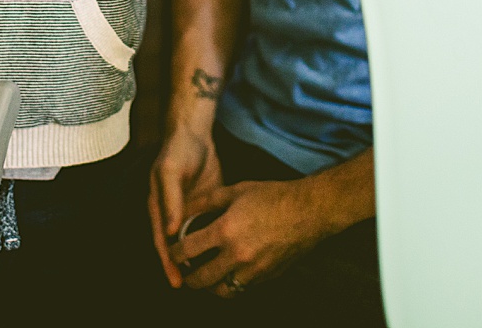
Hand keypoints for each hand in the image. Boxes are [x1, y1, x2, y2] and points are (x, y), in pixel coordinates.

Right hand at [148, 126, 222, 286]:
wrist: (195, 134)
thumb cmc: (176, 151)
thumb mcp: (170, 173)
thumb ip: (170, 201)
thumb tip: (169, 233)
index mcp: (158, 208)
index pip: (161, 242)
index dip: (168, 263)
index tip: (176, 281)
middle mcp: (171, 214)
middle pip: (175, 246)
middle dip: (182, 267)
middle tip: (194, 286)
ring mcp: (188, 211)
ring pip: (192, 241)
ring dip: (198, 257)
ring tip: (209, 276)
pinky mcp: (205, 207)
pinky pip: (207, 229)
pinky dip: (212, 242)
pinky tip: (222, 253)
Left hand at [169, 178, 327, 298]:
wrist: (309, 211)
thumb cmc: (272, 196)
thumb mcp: (235, 191)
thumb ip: (206, 201)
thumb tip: (184, 209)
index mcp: (225, 231)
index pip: (187, 250)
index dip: (174, 252)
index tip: (171, 251)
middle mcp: (237, 255)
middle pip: (201, 279)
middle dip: (188, 278)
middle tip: (183, 272)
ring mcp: (254, 269)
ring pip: (222, 290)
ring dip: (209, 286)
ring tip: (204, 277)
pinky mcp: (267, 276)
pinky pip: (243, 287)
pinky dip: (231, 284)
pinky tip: (228, 274)